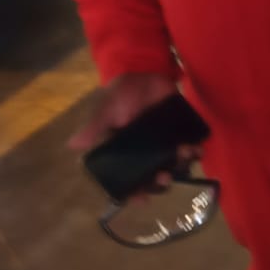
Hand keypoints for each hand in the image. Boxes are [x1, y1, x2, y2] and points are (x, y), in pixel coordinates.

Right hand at [69, 74, 190, 192]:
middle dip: (160, 182)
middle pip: (154, 177)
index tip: (142, 200)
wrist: (145, 69)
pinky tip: (197, 148)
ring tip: (185, 154)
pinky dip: (195, 150)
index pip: (128, 180)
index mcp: (125, 153)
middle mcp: (145, 153)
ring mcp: (164, 144)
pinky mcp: (180, 131)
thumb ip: (94, 128)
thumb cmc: (121, 93)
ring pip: (175, 165)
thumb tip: (72, 145)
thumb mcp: (106, 110)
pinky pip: (190, 148)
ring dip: (181, 165)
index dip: (134, 193)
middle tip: (165, 177)